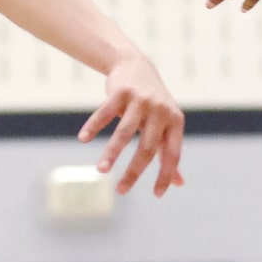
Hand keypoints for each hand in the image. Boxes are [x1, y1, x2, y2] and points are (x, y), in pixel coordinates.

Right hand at [80, 53, 185, 196]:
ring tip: (101, 171)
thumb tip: (179, 183)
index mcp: (174, 121)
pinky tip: (83, 139)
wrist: (136, 66)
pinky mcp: (121, 91)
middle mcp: (160, 110)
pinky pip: (105, 112)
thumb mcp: (165, 125)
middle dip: (133, 172)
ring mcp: (141, 100)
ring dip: (112, 153)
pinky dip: (93, 126)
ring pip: (124, 132)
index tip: (156, 195)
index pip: (172, 154)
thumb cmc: (152, 104)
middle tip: (121, 191)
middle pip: (146, 148)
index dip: (165, 175)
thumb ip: (169, 152)